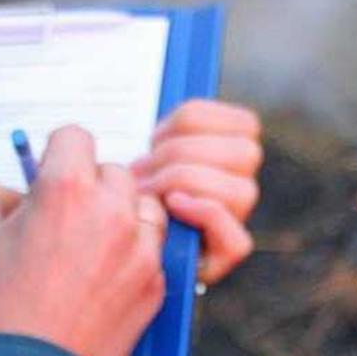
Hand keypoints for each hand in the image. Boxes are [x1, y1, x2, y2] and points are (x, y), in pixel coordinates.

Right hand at [0, 125, 167, 355]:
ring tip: (89, 248)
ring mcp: (140, 250)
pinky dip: (133, 256)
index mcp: (65, 190)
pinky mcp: (155, 285)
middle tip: (64, 220)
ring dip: (121, 216)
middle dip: (89, 187)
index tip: (48, 175)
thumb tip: (11, 192)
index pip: (75, 136)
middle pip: (113, 171)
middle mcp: (112, 212)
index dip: (56, 154)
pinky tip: (102, 280)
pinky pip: (153, 250)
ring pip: (142, 207)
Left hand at [131, 99, 261, 284]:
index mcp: (231, 153)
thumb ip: (162, 132)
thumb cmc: (126, 195)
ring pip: (241, 190)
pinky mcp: (226, 255)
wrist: (110, 250)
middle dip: (182, 154)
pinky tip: (172, 206)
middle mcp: (241, 185)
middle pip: (243, 152)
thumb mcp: (143, 154)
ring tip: (146, 192)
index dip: (192, 121)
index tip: (154, 136)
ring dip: (184, 184)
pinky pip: (237, 239)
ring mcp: (237, 220)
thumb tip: (163, 100)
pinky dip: (204, 214)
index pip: (245, 123)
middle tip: (143, 169)